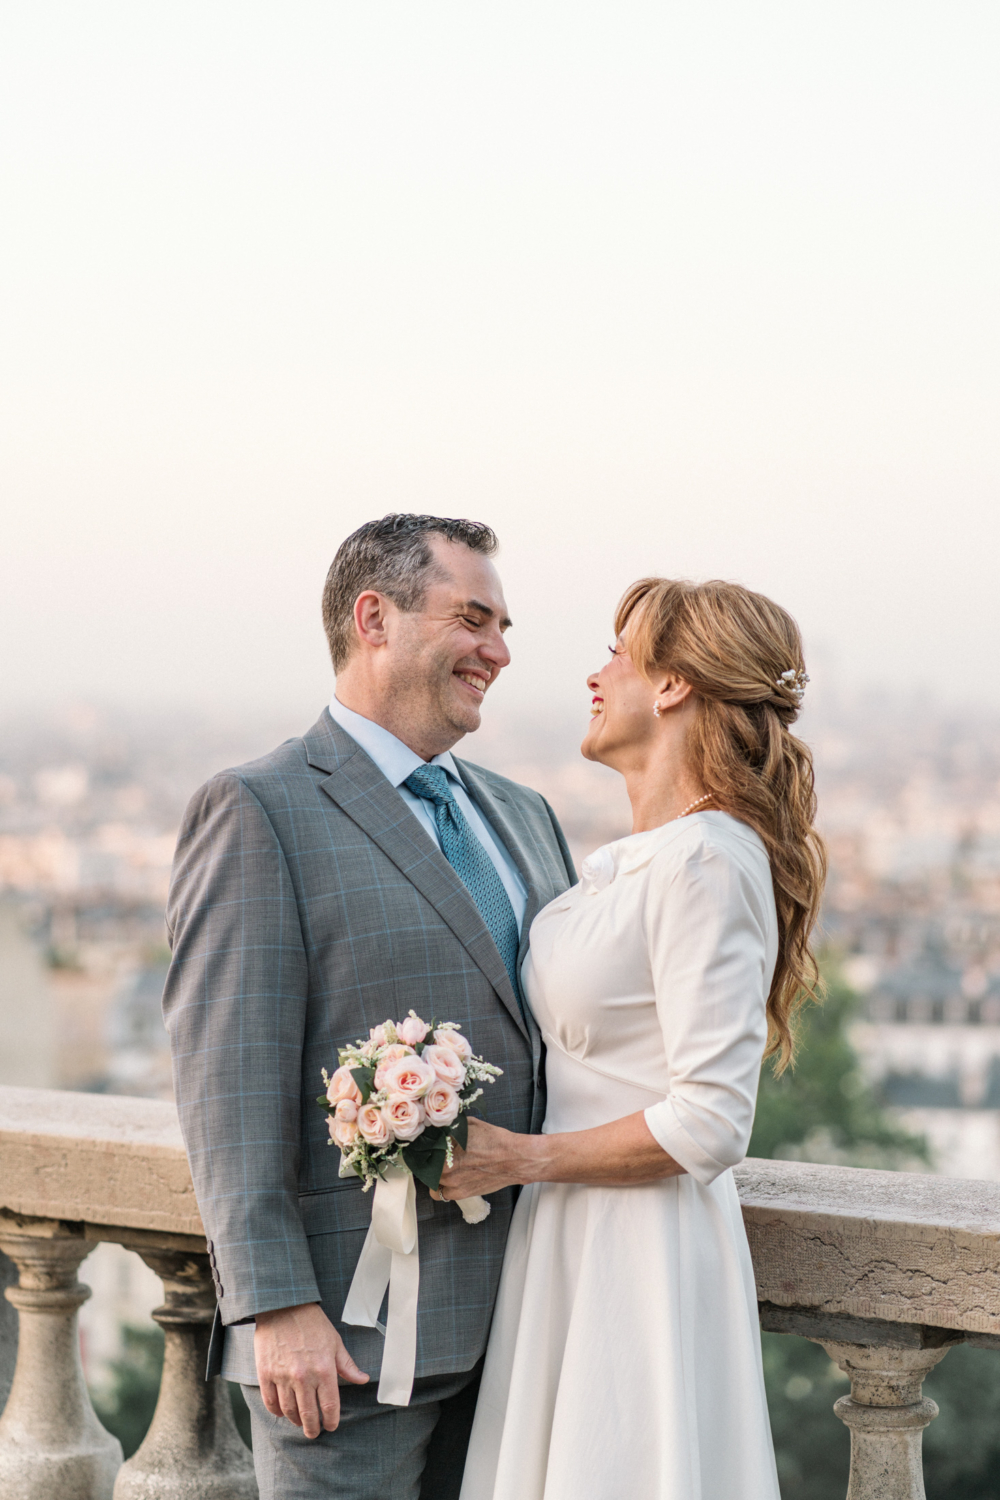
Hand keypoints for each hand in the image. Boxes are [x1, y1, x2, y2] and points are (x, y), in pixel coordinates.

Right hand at [254, 1303, 367, 1436]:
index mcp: (324, 1369)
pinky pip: (270, 1402)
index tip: (331, 1426)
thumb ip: (347, 1365)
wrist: (283, 1306)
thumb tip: (363, 1379)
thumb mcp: (334, 1341)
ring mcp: (283, 1377)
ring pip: (289, 1411)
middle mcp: (303, 1377)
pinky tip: (282, 1412)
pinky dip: (276, 1412)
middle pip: (308, 1414)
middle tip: (313, 1432)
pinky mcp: (266, 1374)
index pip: (330, 1406)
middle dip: (312, 1428)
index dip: (331, 1421)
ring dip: (295, 1420)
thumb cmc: (312, 1323)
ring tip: (299, 1421)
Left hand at [433, 1117, 535, 1200]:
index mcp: (446, 1148)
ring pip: (431, 1180)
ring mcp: (452, 1182)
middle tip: (436, 1153)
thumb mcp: (471, 1125)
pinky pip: (441, 1193)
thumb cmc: (496, 1141)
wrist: (514, 1159)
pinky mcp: (461, 1193)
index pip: (423, 1149)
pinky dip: (442, 1187)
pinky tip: (449, 1178)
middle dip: (429, 1159)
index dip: (424, 1145)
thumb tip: (441, 1126)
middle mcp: (446, 1167)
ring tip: (442, 1167)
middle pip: (425, 1165)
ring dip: (434, 1174)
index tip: (426, 1144)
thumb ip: (452, 1128)